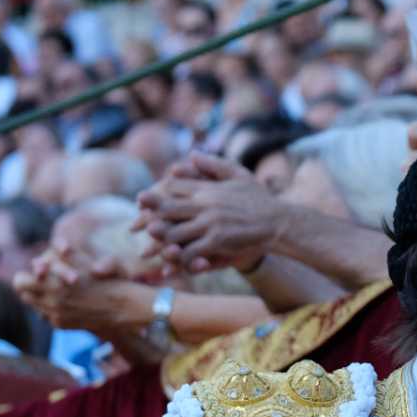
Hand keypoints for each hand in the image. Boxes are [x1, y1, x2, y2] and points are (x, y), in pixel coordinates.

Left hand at [15, 250, 152, 334]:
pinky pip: (46, 314)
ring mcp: (55, 316)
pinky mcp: (61, 324)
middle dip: (30, 286)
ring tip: (54, 289)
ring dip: (39, 297)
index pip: (19, 281)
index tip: (37, 271)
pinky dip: (52, 307)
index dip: (26, 274)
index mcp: (53, 285)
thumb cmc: (105, 279)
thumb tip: (40, 259)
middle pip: (23, 294)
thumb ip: (58, 258)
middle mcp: (50, 303)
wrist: (121, 307)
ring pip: (33, 305)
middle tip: (43, 280)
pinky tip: (67, 301)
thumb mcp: (83, 262)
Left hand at [135, 152, 286, 273]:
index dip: (157, 193)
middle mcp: (207, 204)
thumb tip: (192, 154)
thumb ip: (215, 164)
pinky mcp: (218, 242)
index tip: (142, 200)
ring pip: (176, 232)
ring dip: (161, 239)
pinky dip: (180, 258)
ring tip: (150, 244)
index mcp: (209, 188)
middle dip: (150, 214)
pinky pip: (191, 251)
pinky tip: (175, 262)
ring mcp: (211, 224)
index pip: (175, 187)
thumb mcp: (240, 174)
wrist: (280, 222)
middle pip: (169, 208)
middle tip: (136, 222)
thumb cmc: (260, 199)